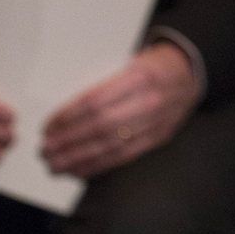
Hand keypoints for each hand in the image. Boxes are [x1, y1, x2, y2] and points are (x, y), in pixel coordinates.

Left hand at [41, 42, 201, 178]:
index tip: (47, 127)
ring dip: (77, 160)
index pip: (94, 101)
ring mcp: (154, 123)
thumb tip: (63, 112)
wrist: (190, 72)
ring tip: (54, 165)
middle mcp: (147, 100)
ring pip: (108, 147)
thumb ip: (102, 84)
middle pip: (98, 127)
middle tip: (44, 151)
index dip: (67, 117)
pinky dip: (96, 167)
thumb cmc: (150, 66)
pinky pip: (121, 158)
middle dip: (67, 142)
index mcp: (137, 75)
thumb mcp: (128, 62)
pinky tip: (76, 172)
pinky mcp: (156, 140)